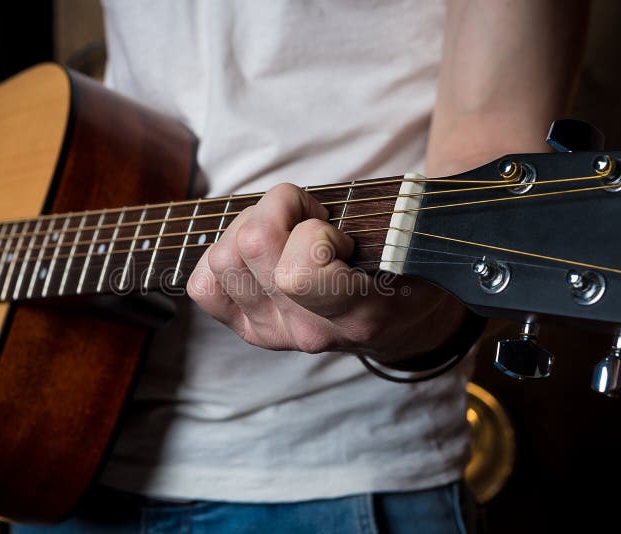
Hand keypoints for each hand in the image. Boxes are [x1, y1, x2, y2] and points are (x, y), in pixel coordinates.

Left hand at [187, 183, 465, 359]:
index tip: (335, 228)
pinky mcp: (248, 330)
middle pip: (250, 246)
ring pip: (222, 257)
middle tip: (309, 219)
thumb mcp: (417, 246)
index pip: (298, 272)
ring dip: (249, 227)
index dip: (311, 231)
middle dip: (278, 210)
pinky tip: (259, 255)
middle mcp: (307, 330)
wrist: (397, 325)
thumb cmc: (406, 273)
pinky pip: (203, 286)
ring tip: (287, 234)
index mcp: (355, 313)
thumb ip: (401, 221)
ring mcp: (273, 333)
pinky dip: (222, 258)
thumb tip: (405, 190)